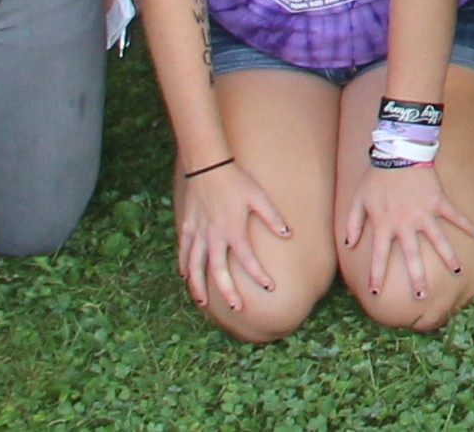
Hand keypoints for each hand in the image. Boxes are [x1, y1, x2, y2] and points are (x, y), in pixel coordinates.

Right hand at [176, 160, 295, 314]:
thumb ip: (273, 217)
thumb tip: (289, 234)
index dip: (259, 275)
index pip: (248, 260)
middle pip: (218, 271)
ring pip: (195, 266)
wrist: (207, 166)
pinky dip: (184, 264)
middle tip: (236, 308)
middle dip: (227, 291)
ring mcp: (198, 232)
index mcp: (233, 230)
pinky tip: (185, 276)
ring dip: (198, 285)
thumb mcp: (258, 196)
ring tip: (202, 302)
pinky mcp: (187, 226)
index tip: (269, 288)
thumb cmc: (236, 180)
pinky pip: (184, 250)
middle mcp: (214, 236)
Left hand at [343, 152, 473, 307]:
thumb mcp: (358, 200)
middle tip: (422, 297)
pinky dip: (466, 223)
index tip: (375, 293)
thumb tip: (348, 245)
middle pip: (412, 255)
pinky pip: (454, 215)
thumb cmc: (376, 178)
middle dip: (417, 277)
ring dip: (448, 256)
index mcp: (384, 225)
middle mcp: (405, 223)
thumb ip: (352, 224)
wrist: (398, 153)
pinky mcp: (438, 201)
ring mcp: (424, 213)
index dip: (376, 275)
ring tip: (458, 271)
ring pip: (438, 239)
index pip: (379, 256)